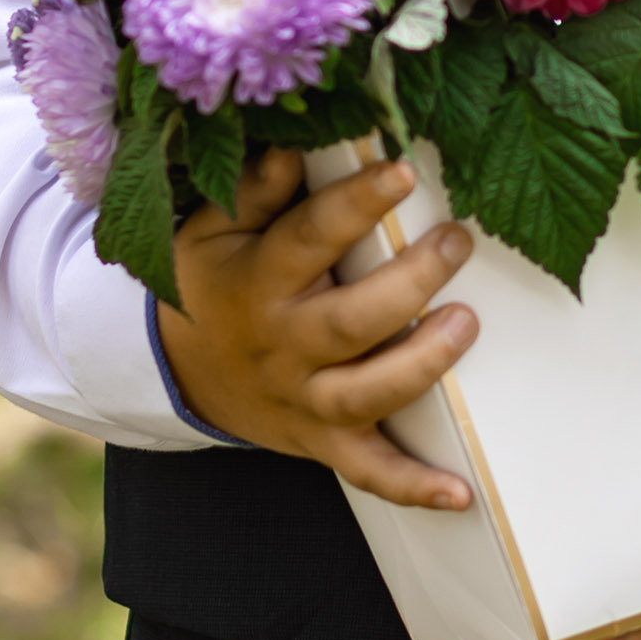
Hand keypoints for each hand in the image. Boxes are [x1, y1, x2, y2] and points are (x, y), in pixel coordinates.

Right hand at [155, 149, 478, 511]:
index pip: (311, 237)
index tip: (402, 170)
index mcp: (258, 282)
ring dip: (420, 367)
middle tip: (456, 241)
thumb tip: (296, 146)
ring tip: (466, 323)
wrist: (173, 369)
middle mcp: (283, 345)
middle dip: (409, 283)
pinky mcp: (319, 441)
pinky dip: (413, 486)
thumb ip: (255, 190)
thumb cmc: (211, 281)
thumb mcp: (213, 228)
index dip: (358, 203)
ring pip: (364, 396)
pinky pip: (367, 472)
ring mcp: (302, 400)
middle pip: (350, 322)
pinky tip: (460, 493)